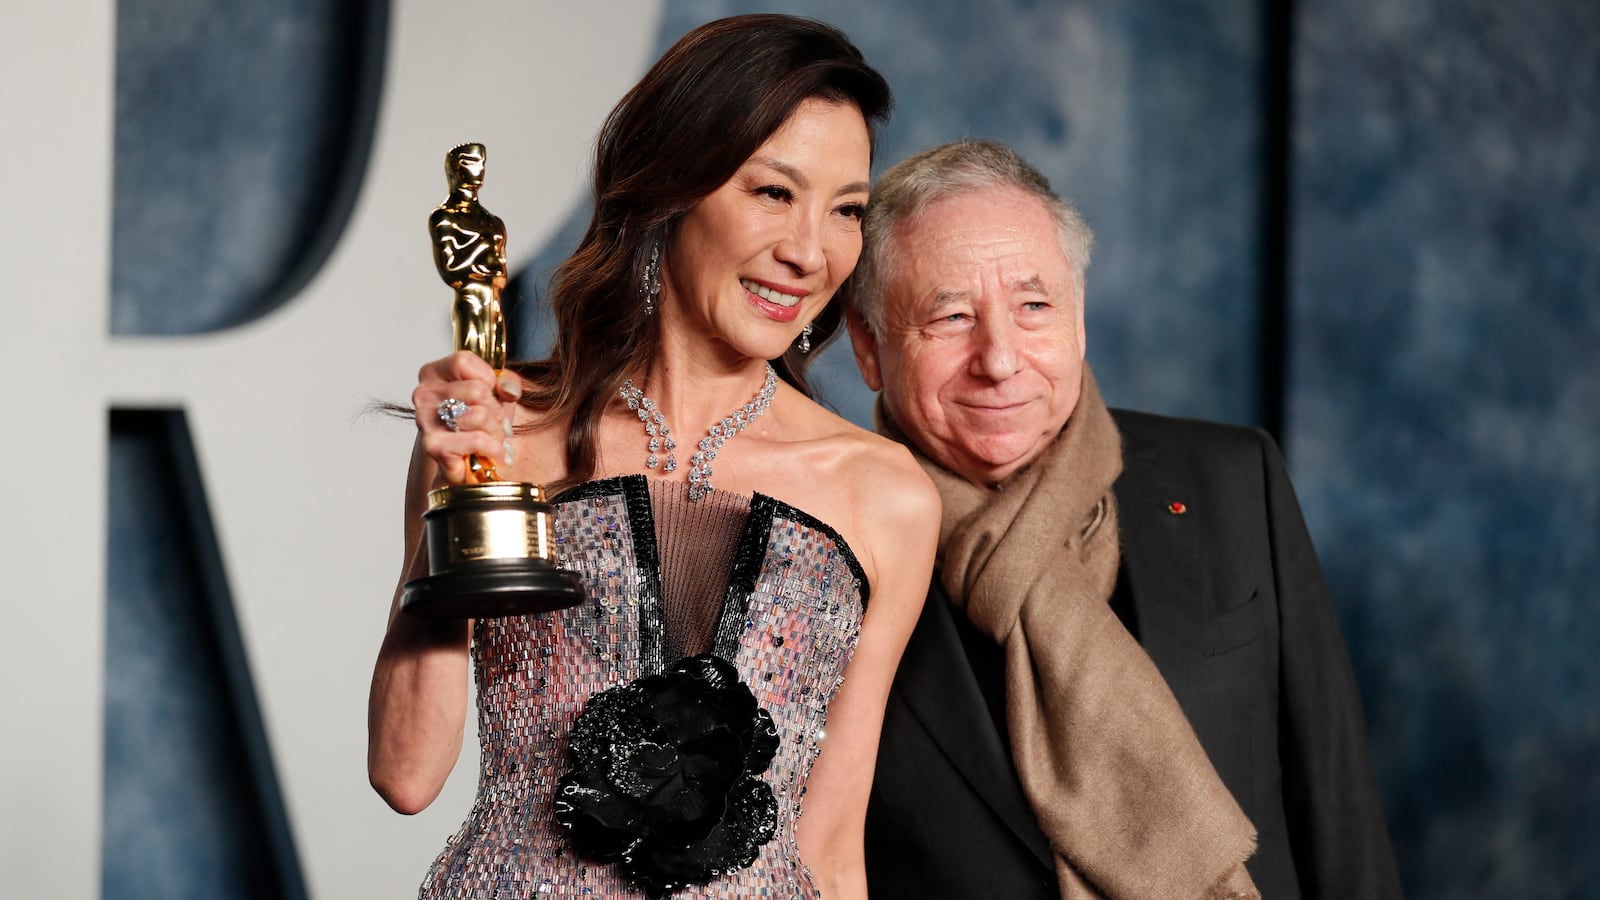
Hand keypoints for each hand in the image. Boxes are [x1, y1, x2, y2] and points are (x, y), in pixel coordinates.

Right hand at [412, 351, 521, 483]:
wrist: (469, 464)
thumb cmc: (480, 423)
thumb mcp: (497, 393)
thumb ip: (507, 381)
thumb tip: (509, 391)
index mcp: (433, 374)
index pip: (463, 361)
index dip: (487, 377)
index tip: (492, 392)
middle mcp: (423, 395)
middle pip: (476, 390)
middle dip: (496, 410)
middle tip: (495, 423)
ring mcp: (425, 420)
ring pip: (479, 415)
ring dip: (496, 431)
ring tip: (493, 438)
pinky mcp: (433, 446)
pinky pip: (477, 440)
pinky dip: (494, 448)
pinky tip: (493, 453)